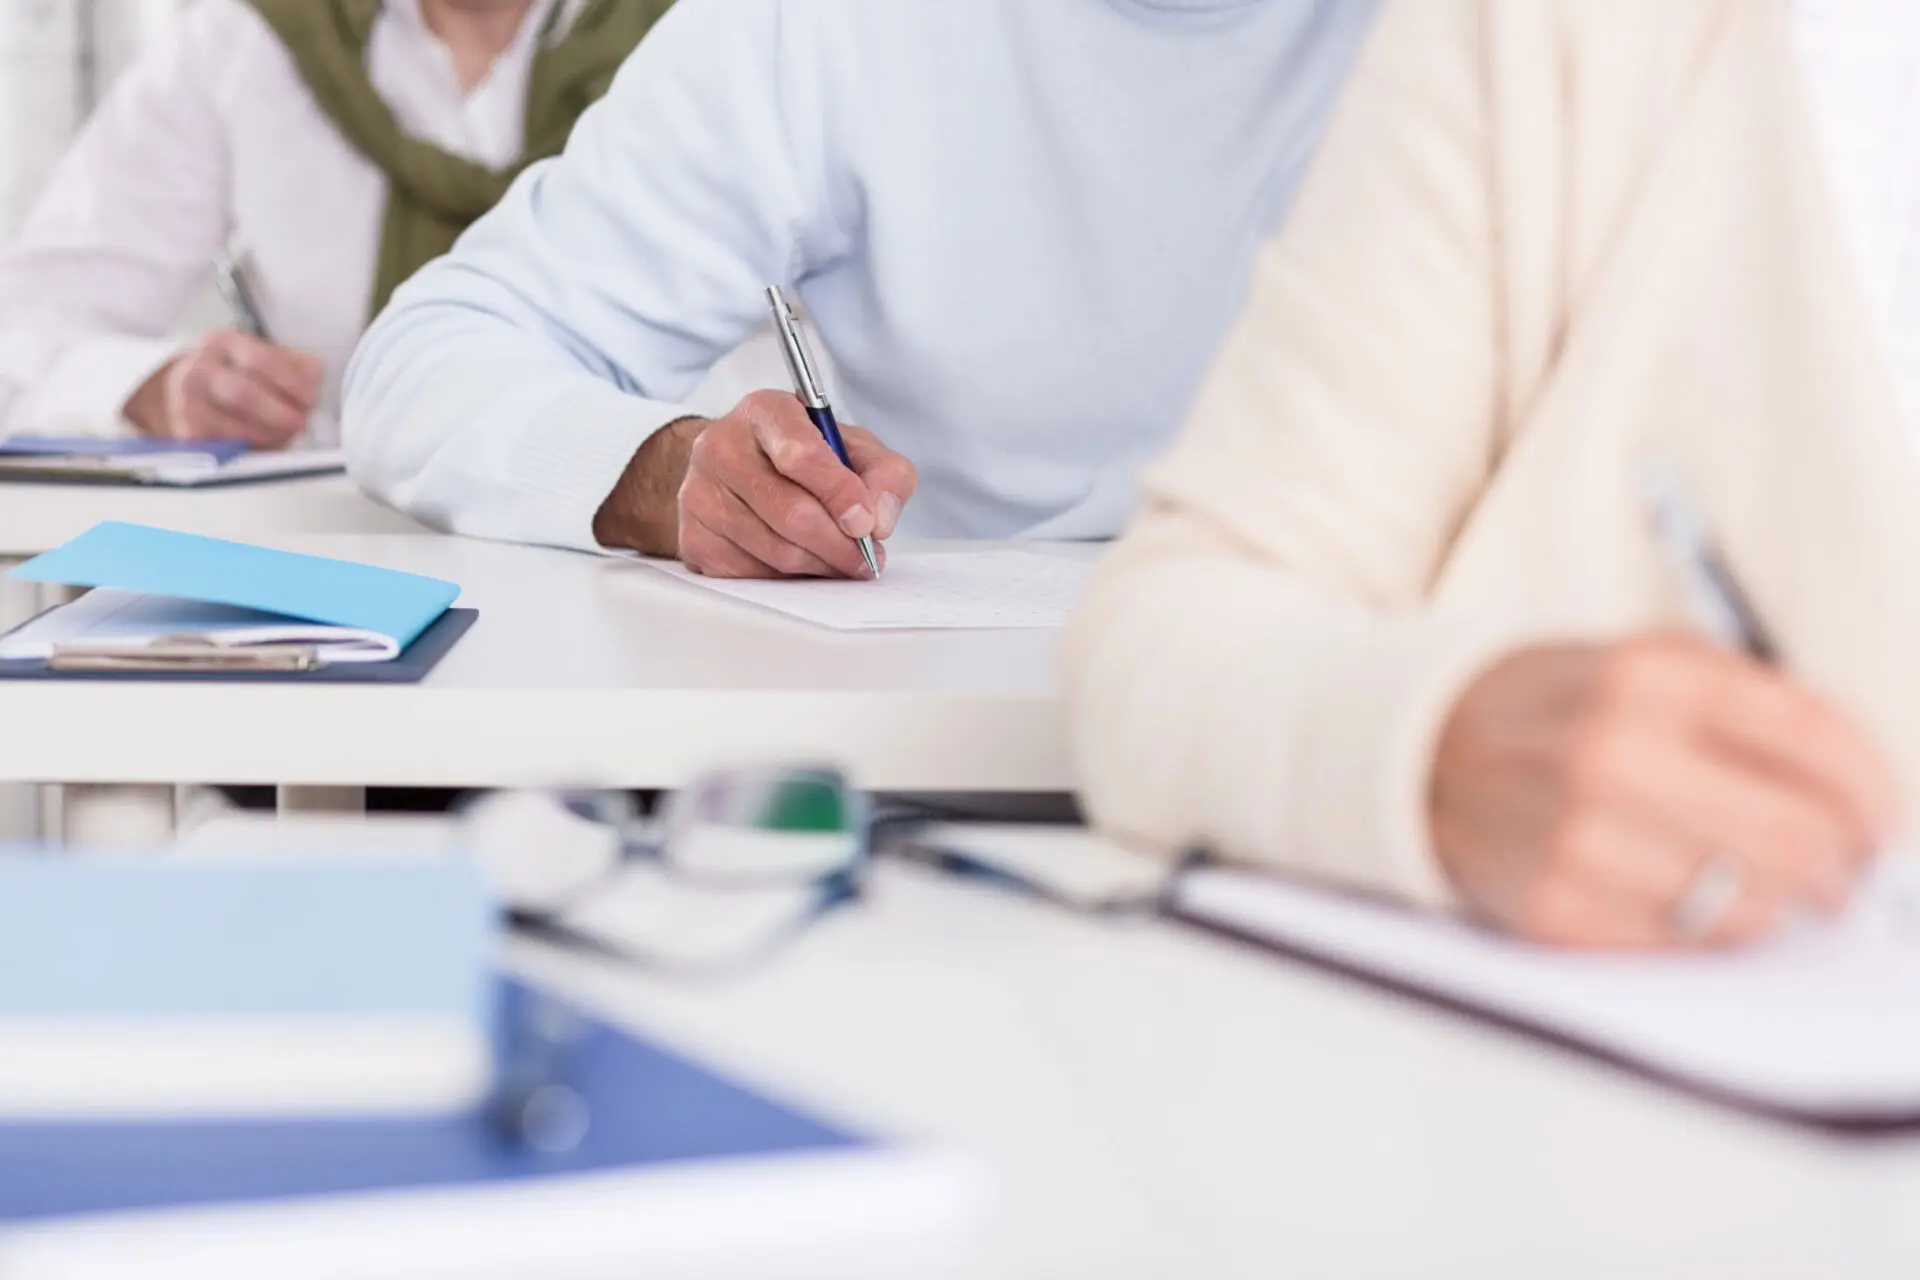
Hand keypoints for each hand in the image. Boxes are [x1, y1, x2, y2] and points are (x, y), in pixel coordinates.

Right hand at [122, 328, 321, 448]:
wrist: (194, 391)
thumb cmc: (243, 374)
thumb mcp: (270, 358)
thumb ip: (299, 366)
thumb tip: (314, 380)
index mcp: (223, 342)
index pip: (260, 359)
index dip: (290, 381)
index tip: (311, 398)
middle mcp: (199, 368)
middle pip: (241, 392)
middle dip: (277, 412)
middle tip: (300, 423)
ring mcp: (186, 402)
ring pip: (233, 426)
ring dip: (269, 435)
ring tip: (285, 434)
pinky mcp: (186, 433)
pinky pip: (224, 447)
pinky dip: (250, 449)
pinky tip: (263, 445)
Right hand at [595, 391, 916, 577]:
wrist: (734, 470)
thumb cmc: (802, 456)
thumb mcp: (854, 448)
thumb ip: (885, 474)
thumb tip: (879, 521)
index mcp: (764, 412)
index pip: (800, 453)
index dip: (840, 493)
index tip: (866, 523)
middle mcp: (720, 447)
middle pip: (790, 512)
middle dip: (839, 544)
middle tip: (866, 557)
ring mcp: (699, 494)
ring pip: (775, 550)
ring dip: (820, 565)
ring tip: (841, 561)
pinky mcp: (694, 538)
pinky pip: (753, 574)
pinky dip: (789, 578)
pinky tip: (803, 562)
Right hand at [1430, 636, 1897, 948]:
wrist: (1425, 753)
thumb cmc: (1563, 710)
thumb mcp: (1652, 664)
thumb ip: (1764, 707)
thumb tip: (1871, 801)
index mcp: (1650, 676)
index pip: (1818, 744)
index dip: (1876, 793)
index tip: (1883, 820)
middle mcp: (1613, 755)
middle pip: (1801, 839)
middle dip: (1845, 866)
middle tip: (1845, 870)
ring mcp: (1578, 839)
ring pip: (1753, 907)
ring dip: (1779, 905)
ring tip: (1763, 885)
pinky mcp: (1555, 910)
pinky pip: (1686, 946)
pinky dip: (1707, 930)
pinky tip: (1688, 896)